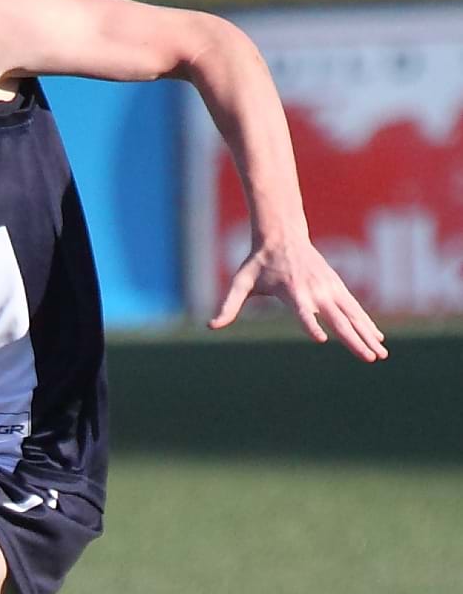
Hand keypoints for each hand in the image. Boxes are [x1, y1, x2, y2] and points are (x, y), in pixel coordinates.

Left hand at [209, 236, 387, 361]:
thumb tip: (210, 326)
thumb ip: (229, 305)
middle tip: (369, 359)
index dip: (310, 324)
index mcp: (292, 291)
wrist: (282, 234)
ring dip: (368, 335)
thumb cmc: (259, 263)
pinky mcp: (337, 286)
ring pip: (352, 315)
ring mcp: (330, 287)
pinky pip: (355, 308)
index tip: (321, 339)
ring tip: (381, 355)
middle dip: (354, 339)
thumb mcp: (241, 282)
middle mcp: (315, 290)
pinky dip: (367, 322)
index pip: (302, 311)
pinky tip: (378, 338)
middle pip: (337, 318)